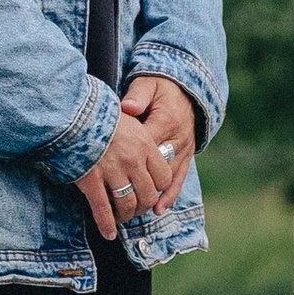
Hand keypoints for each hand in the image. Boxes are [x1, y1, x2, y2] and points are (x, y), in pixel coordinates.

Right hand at [75, 106, 173, 240]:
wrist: (72, 112)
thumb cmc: (98, 113)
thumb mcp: (127, 118)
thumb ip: (139, 136)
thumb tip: (145, 149)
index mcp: (145, 144)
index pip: (164, 177)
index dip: (158, 188)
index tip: (150, 190)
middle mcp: (133, 160)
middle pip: (148, 195)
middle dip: (143, 206)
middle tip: (135, 208)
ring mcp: (112, 172)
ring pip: (127, 204)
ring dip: (125, 216)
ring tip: (121, 218)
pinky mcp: (91, 181)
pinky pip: (102, 209)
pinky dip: (106, 225)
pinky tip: (108, 233)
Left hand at [118, 73, 197, 209]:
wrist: (187, 89)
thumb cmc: (160, 87)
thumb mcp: (148, 84)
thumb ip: (138, 96)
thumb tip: (127, 107)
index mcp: (166, 121)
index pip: (144, 145)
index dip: (126, 160)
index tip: (106, 171)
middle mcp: (178, 139)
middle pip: (155, 168)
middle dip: (136, 184)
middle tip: (115, 200)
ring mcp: (184, 151)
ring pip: (167, 178)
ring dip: (150, 194)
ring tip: (131, 210)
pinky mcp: (187, 157)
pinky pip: (179, 179)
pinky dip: (169, 196)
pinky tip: (158, 209)